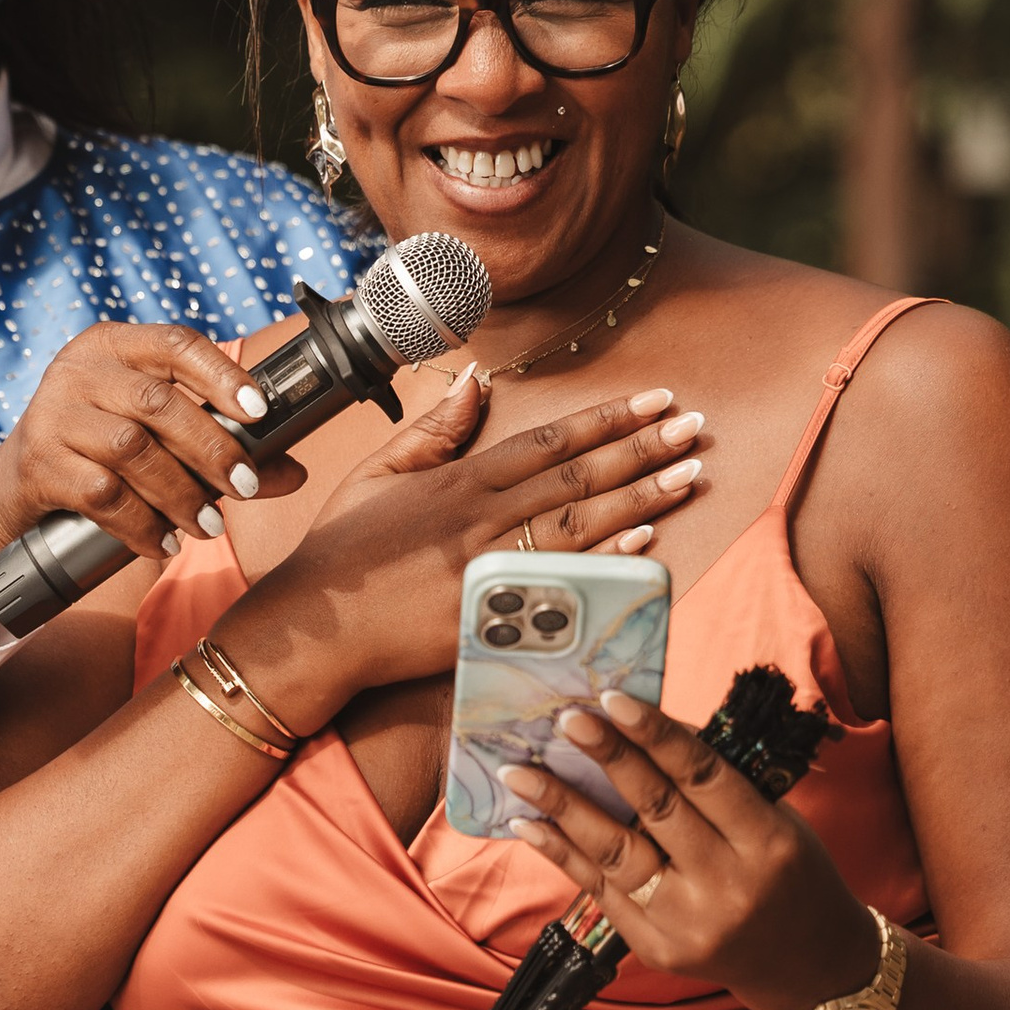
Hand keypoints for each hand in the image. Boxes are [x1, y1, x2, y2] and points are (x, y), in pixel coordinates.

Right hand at [0, 319, 304, 625]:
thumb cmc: (101, 451)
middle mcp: (79, 369)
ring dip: (179, 493)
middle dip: (210, 449)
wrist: (14, 490)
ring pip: (130, 449)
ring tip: (208, 526)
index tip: (260, 412)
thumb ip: (221, 446)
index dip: (222, 375)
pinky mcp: (38, 463)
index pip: (176, 343)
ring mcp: (52, 414)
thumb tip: (293, 471)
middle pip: (157, 402)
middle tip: (244, 488)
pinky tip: (165, 543)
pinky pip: (101, 495)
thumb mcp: (154, 435)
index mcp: (114, 345)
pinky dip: (141, 524)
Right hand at [231, 378, 705, 721]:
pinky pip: (557, 585)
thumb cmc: (341, 550)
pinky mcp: (488, 618)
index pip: (549, 440)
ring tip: (689, 474)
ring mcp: (487, 569)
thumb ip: (433, 430)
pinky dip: (602, 562)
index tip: (656, 400)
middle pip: (576, 477)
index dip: (606, 418)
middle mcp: (479, 518)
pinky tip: (645, 542)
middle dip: (641, 449)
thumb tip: (475, 381)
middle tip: (696, 427)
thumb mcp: (377, 474)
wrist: (313, 629)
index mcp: (458, 481)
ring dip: (640, 497)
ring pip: (578, 525)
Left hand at [499, 691, 879, 1009]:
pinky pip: (600, 892)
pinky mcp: (658, 949)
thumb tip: (645, 727)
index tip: (613, 699)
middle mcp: (728, 886)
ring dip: (562, 807)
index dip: (656, 736)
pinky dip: (560, 854)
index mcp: (768, 843)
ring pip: (616, 854)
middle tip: (566, 719)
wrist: (809, 965)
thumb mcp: (778, 820)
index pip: (704, 777)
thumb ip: (718, 782)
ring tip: (519, 772)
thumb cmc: (792, 874)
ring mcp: (688, 923)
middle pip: (656, 811)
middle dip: (607, 759)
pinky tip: (527, 823)